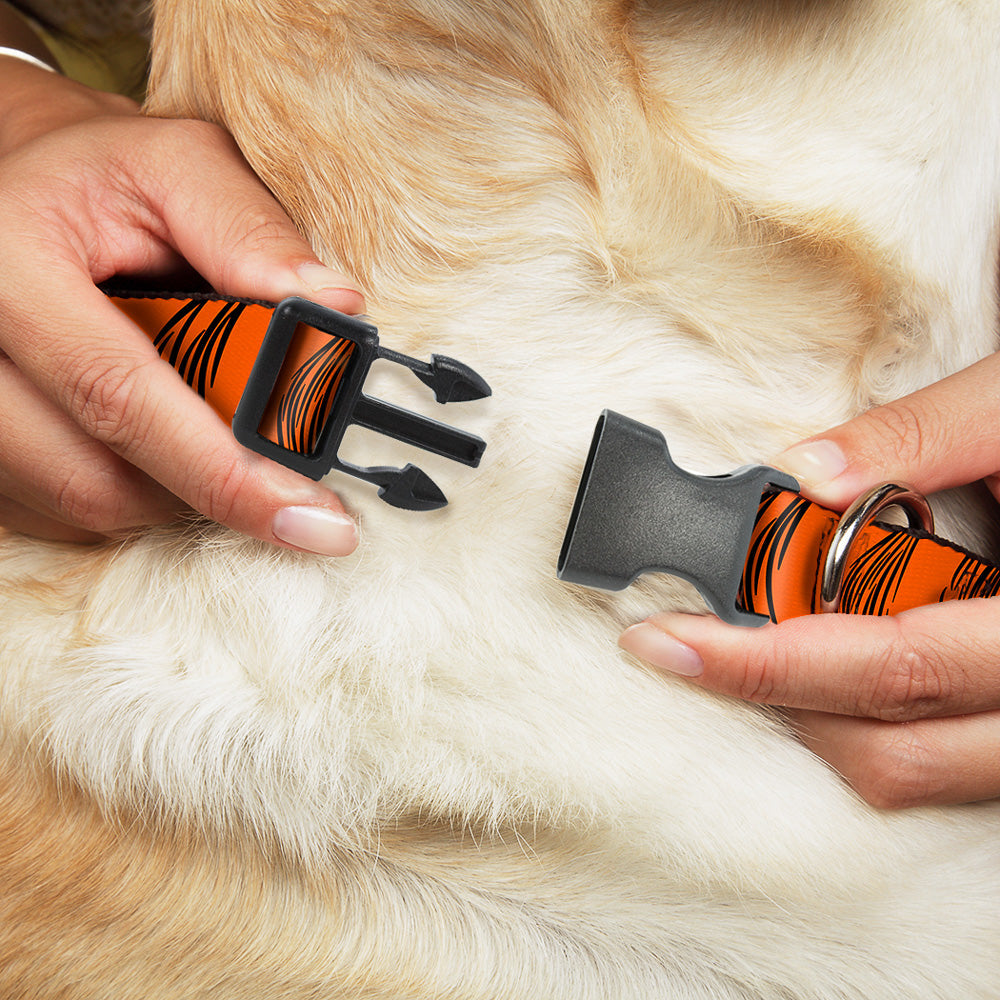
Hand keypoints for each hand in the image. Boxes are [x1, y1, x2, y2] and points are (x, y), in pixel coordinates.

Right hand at [0, 57, 363, 552]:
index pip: (121, 397)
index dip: (226, 472)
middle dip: (211, 487)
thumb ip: (250, 230)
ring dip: (174, 488)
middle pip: (98, 478)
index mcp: (8, 265)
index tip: (313, 519)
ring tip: (212, 426)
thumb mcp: (177, 166)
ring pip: (85, 504)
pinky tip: (160, 438)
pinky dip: (135, 490)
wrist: (17, 187)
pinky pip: (63, 511)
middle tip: (285, 477)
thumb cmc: (100, 175)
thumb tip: (333, 306)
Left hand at [620, 350, 999, 808]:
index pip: (892, 667)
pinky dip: (869, 720)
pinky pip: (944, 762)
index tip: (668, 638)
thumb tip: (803, 473)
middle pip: (892, 747)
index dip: (766, 662)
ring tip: (752, 645)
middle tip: (686, 642)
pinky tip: (829, 658)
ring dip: (817, 716)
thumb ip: (922, 436)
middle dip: (772, 696)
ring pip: (916, 772)